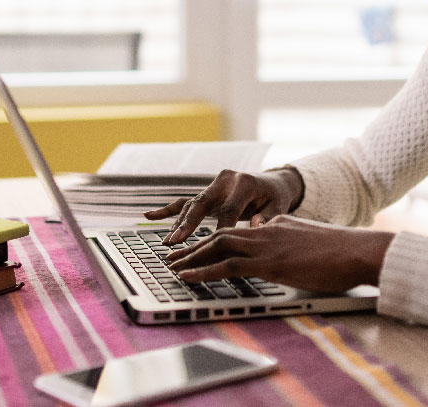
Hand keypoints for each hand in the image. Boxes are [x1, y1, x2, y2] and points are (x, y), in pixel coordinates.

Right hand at [144, 168, 303, 244]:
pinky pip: (184, 201)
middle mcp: (224, 181)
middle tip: (177, 240)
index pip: (230, 209)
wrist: (271, 183)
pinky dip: (167, 210)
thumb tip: (257, 226)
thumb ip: (268, 217)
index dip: (222, 228)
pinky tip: (148, 216)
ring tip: (168, 242)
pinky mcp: (206, 192)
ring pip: (191, 204)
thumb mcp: (279, 206)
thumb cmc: (275, 198)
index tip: (214, 247)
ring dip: (178, 224)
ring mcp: (212, 185)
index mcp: (244, 183)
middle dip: (189, 223)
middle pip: (203, 202)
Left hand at [164, 215, 392, 292]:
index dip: (215, 241)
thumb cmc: (344, 254)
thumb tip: (287, 260)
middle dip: (194, 246)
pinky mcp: (268, 262)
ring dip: (190, 257)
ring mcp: (266, 245)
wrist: (358, 251)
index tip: (201, 250)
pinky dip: (202, 270)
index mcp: (277, 225)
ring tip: (171, 266)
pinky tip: (186, 277)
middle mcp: (266, 230)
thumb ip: (294, 249)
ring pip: (217, 246)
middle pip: (220, 234)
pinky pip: (226, 265)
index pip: (239, 233)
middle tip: (173, 255)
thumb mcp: (312, 247)